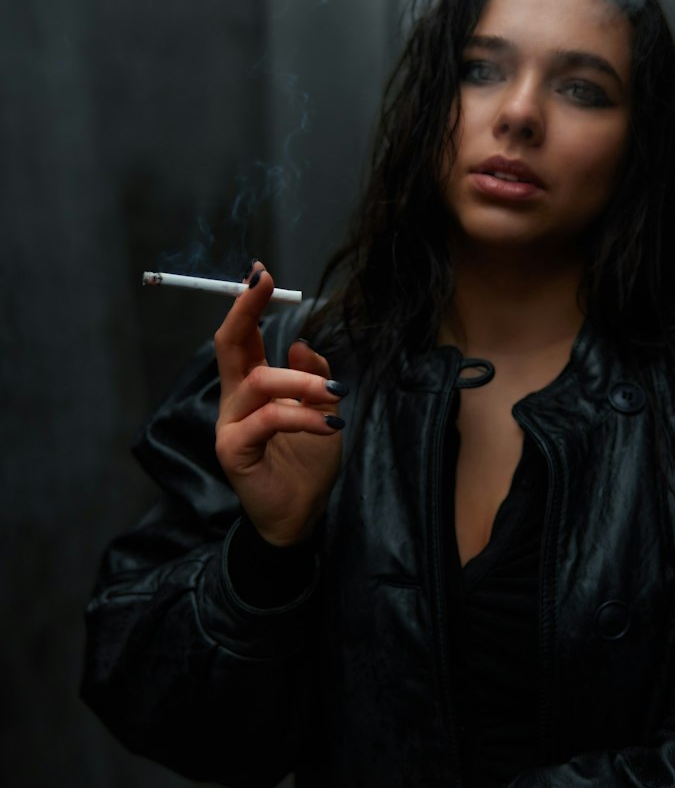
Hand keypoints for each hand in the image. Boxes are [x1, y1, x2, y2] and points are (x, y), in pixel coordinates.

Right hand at [214, 261, 345, 545]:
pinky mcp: (234, 450)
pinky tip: (329, 425)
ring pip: (259, 383)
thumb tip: (299, 343)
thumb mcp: (322, 411)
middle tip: (263, 284)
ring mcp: (231, 425)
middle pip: (228, 346)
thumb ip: (313, 377)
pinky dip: (302, 417)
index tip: (260, 273)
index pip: (242, 338)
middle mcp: (235, 401)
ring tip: (334, 394)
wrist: (301, 514)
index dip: (248, 305)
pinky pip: (267, 420)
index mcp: (252, 387)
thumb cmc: (307, 463)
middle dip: (245, 310)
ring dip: (301, 382)